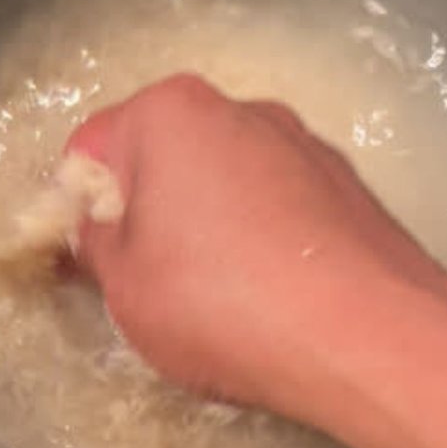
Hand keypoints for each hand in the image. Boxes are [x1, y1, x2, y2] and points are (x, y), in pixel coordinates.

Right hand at [65, 73, 446, 413]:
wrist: (371, 337)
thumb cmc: (227, 304)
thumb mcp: (125, 287)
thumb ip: (94, 244)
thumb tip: (94, 229)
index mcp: (171, 112)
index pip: (92, 147)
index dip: (75, 207)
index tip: (83, 259)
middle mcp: (242, 109)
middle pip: (165, 157)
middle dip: (149, 214)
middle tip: (147, 285)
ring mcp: (305, 145)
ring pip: (228, 183)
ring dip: (211, 230)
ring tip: (219, 304)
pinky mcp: (350, 188)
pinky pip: (282, 209)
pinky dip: (267, 244)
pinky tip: (274, 300)